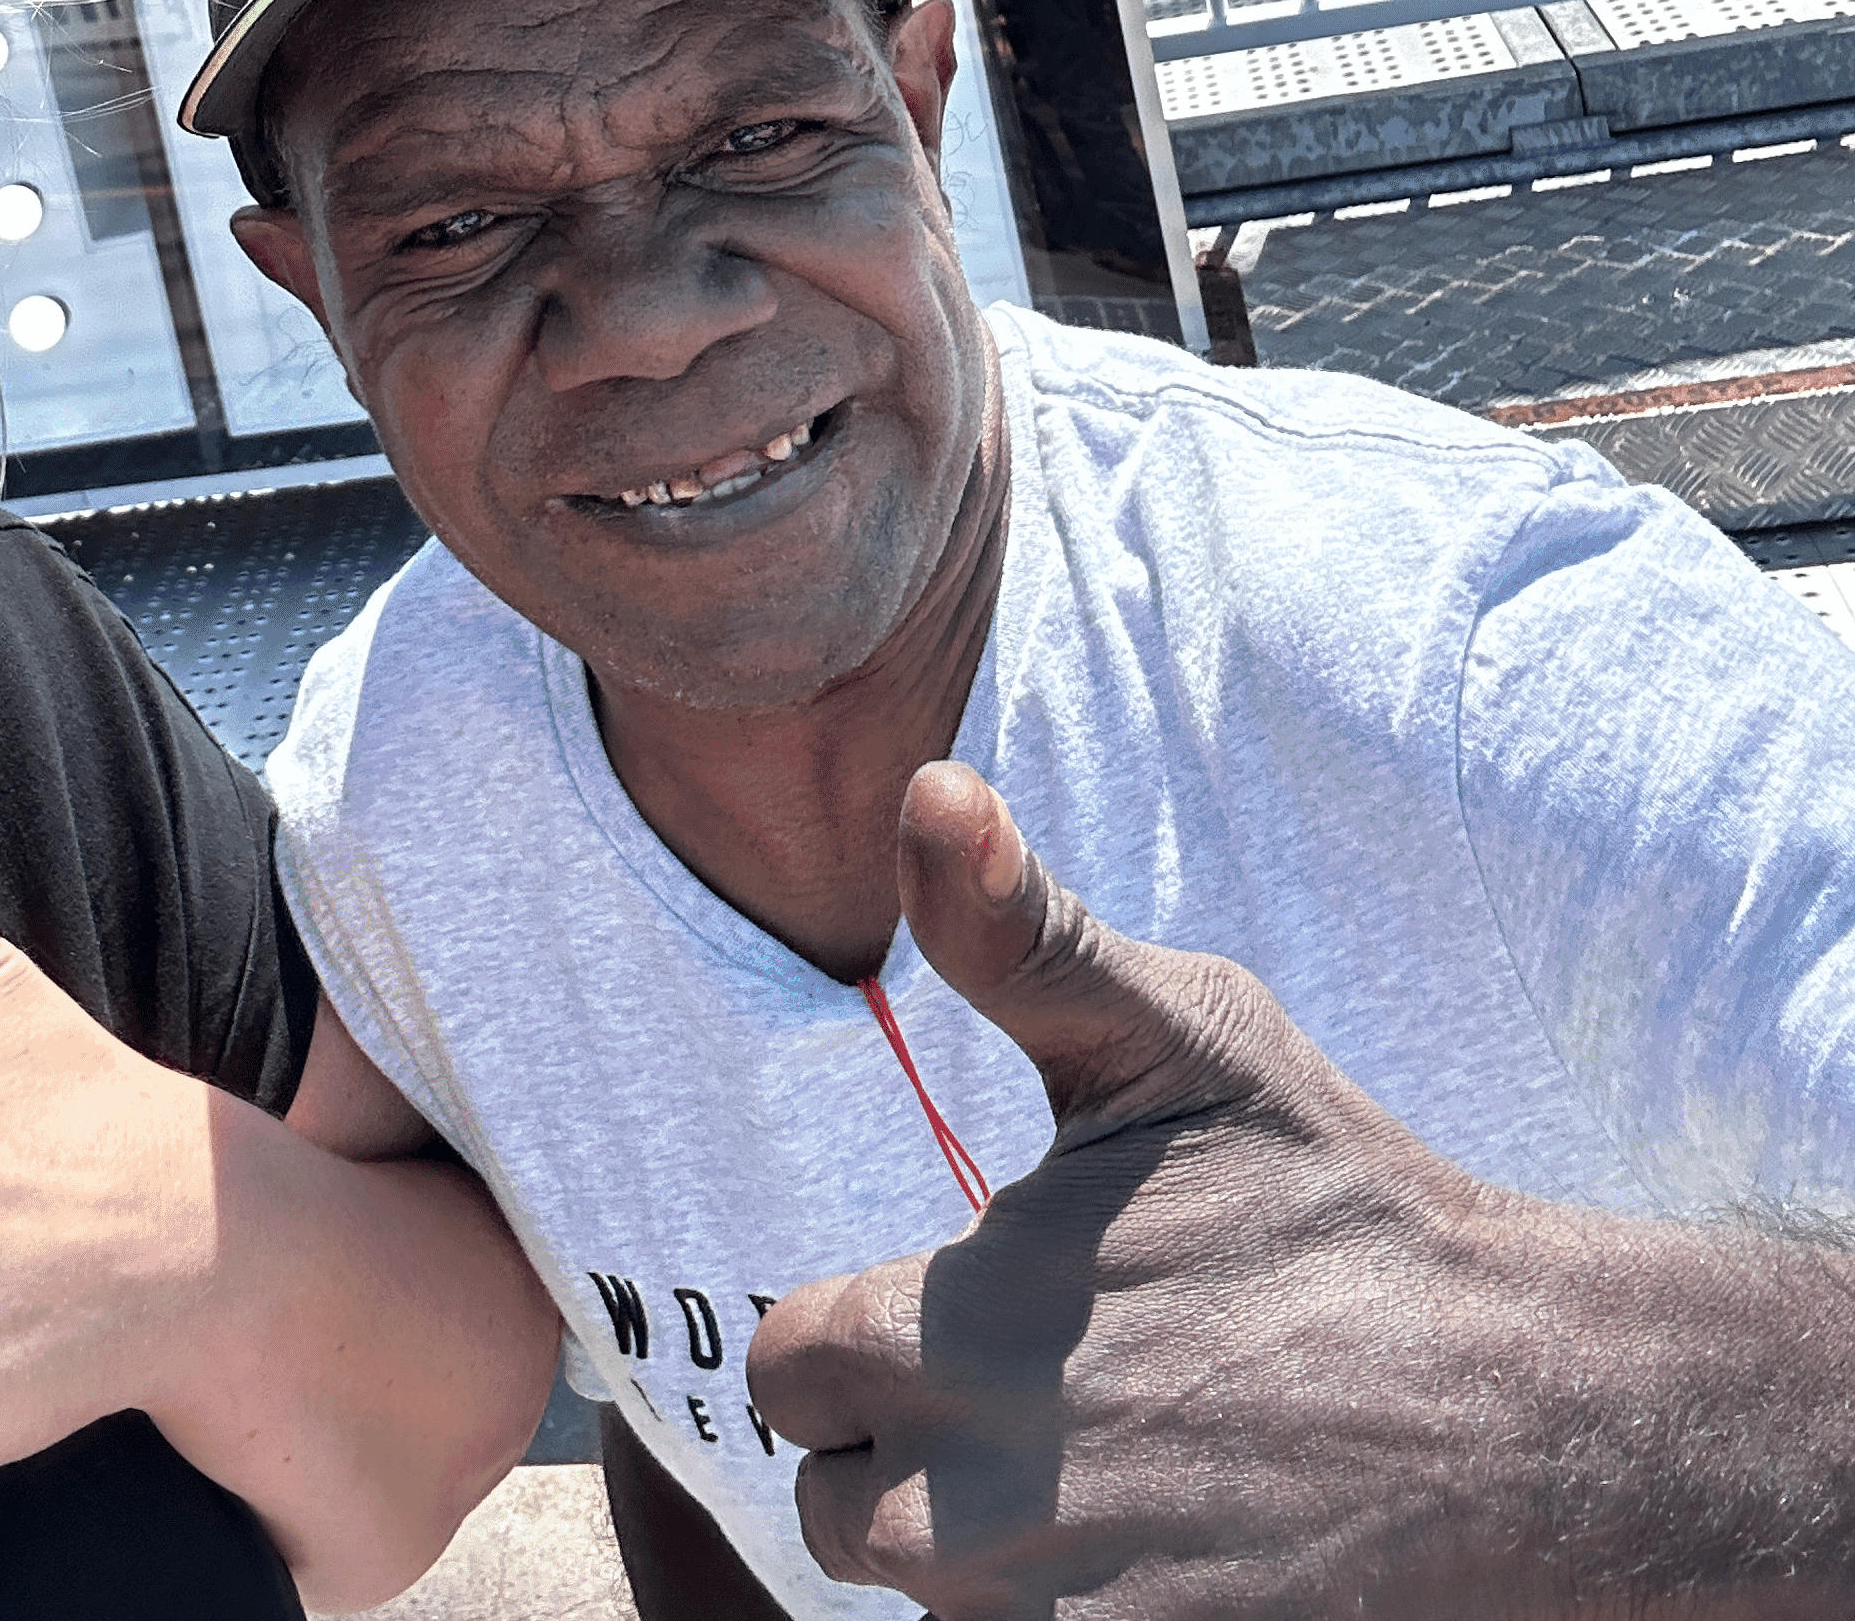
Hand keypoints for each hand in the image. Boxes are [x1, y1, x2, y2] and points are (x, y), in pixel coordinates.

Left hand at [747, 763, 1562, 1618]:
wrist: (1535, 1414)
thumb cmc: (1334, 1207)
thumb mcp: (1173, 1034)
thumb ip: (1013, 930)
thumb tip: (925, 782)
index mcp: (934, 1335)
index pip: (785, 1366)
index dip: (859, 1335)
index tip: (961, 1312)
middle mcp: (960, 1510)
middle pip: (834, 1503)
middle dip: (907, 1451)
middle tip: (1051, 1396)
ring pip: (927, 1595)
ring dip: (988, 1548)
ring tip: (1119, 1466)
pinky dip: (1068, 1608)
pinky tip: (1163, 1544)